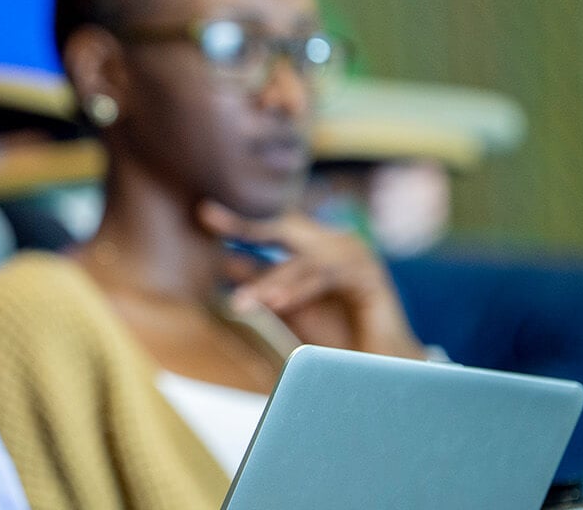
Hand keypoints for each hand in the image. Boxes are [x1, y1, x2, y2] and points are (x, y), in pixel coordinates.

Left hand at [201, 200, 426, 359]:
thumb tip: (224, 260)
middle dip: (246, 225)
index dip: (240, 221)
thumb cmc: (333, 339)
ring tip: (241, 303)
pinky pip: (328, 277)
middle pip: (286, 227)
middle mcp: (335, 243)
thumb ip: (262, 283)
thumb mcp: (288, 308)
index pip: (274, 227)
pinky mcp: (372, 278)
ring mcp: (356, 256)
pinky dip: (300, 289)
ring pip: (303, 260)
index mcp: (314, 247)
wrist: (379, 370)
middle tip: (207, 217)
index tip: (203, 212)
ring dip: (270, 282)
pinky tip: (277, 302)